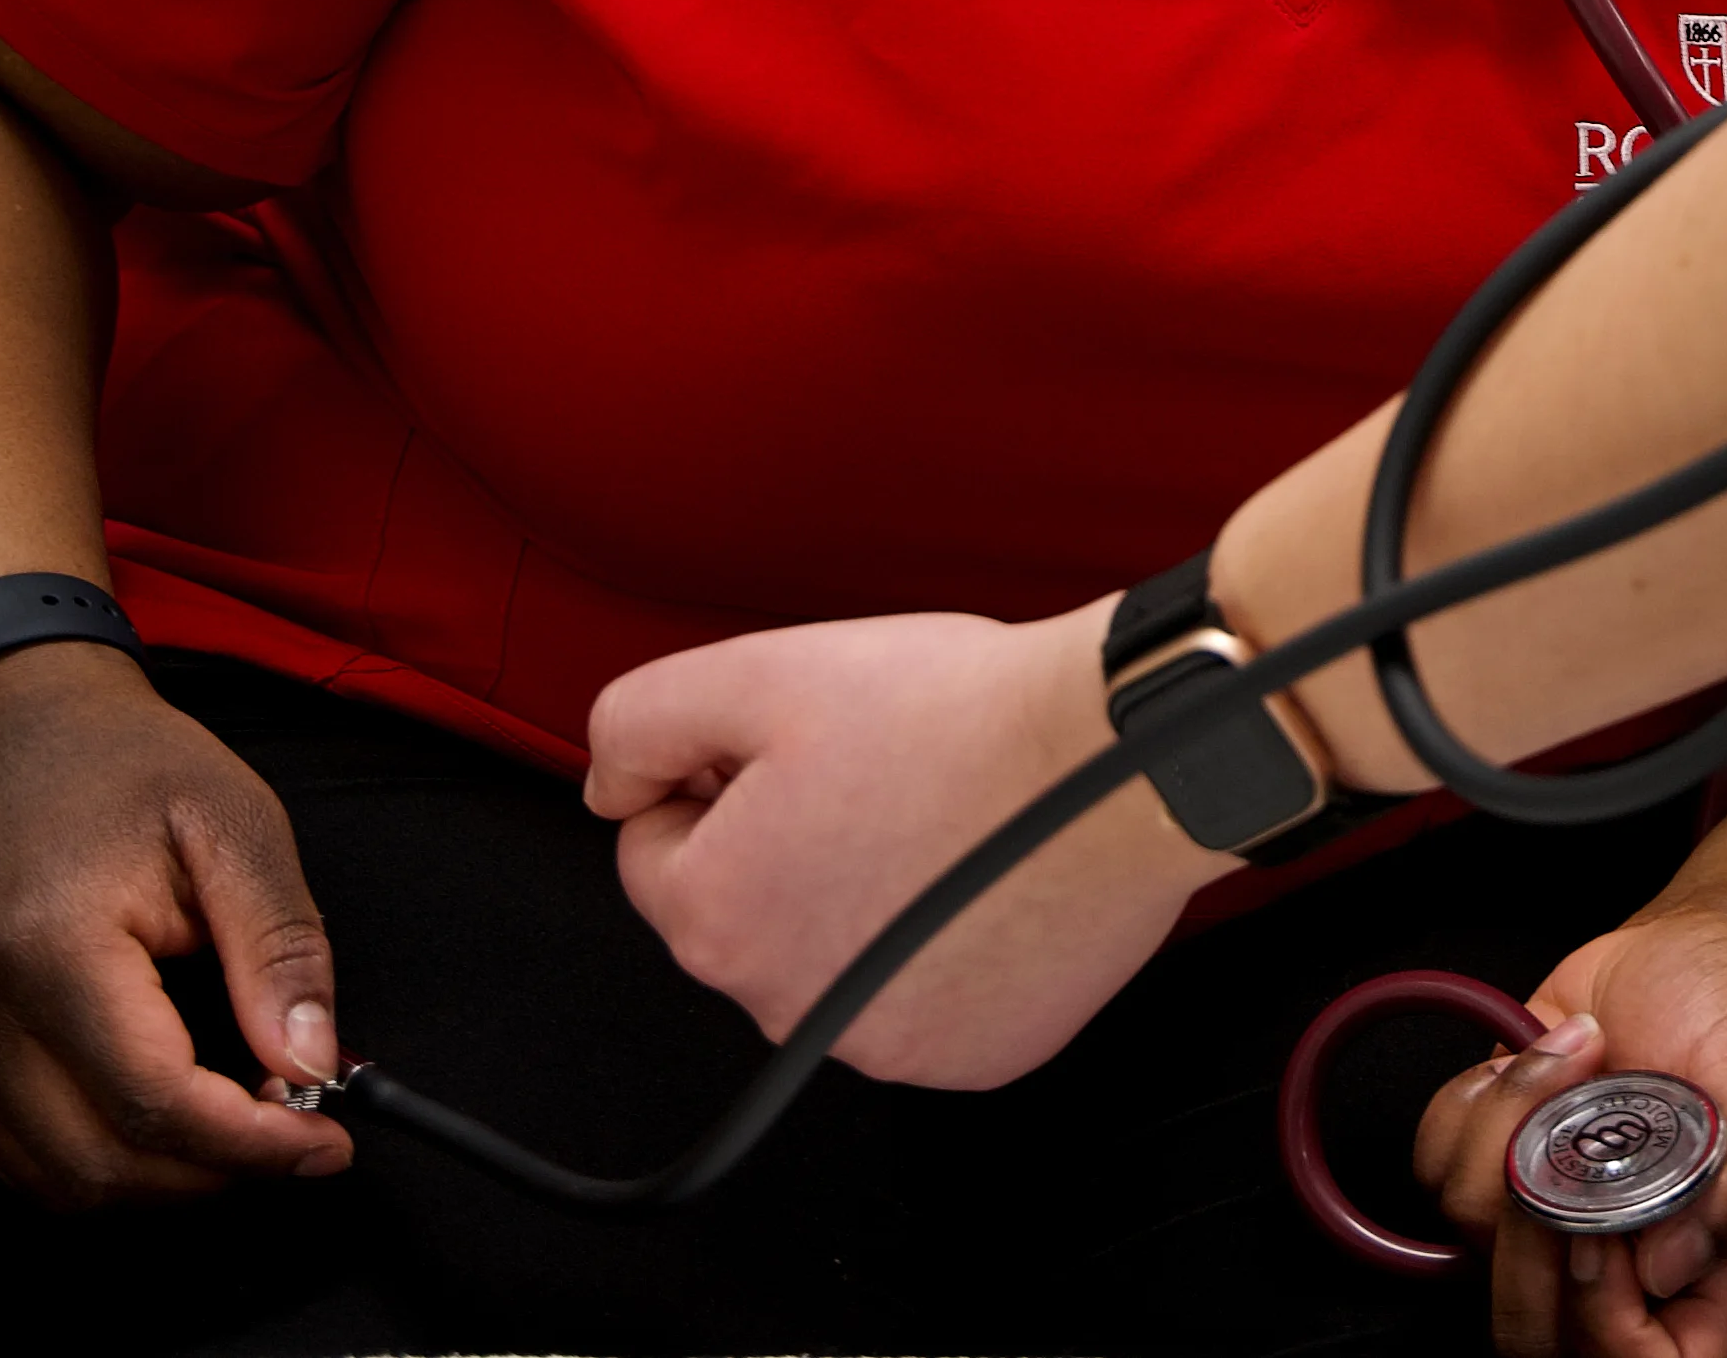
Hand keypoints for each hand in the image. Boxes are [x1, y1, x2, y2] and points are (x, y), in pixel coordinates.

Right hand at [0, 647, 352, 1208]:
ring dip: (160, 1179)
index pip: (154, 1101)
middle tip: (293, 1134)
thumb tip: (313, 1063)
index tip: (325, 1140)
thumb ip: (280, 949)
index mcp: (45, 946)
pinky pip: (16, 1155)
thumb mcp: (235, 824)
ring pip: (54, 1181)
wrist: (8, 728)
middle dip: (213, 1172)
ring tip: (235, 1123)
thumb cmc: (120, 765)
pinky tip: (165, 1113)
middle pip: (99, 1164)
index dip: (251, 1142)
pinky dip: (101, 1158)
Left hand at [587, 602, 1219, 1089]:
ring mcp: (886, 1046)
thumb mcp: (760, 670)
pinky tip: (982, 875)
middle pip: (750, 909)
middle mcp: (785, 1007)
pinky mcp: (974, 1056)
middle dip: (791, 840)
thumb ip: (638, 722)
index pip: (658, 847)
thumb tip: (609, 782)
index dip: (722, 775)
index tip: (797, 747)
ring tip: (940, 815)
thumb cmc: (961, 717)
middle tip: (875, 770)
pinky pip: (926, 998)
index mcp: (716, 915)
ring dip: (866, 894)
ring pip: (836, 958)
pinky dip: (945, 943)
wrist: (1117, 757)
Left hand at [1414, 905, 1726, 1357]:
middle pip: (1530, 1333)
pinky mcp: (1503, 1156)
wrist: (1702, 953)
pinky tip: (1541, 1054)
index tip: (1602, 1234)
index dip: (1601, 1325)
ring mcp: (1553, 1214)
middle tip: (1562, 1147)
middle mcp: (1623, 1266)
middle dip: (1523, 1250)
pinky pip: (1438, 1165)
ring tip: (1582, 1052)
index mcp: (1709, 1280)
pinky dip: (1471, 1104)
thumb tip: (1670, 1269)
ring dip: (1507, 1131)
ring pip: (1474, 1235)